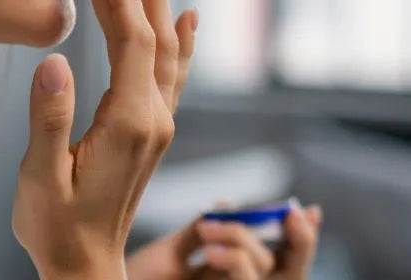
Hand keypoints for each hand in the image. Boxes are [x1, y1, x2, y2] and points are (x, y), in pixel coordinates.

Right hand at [12, 0, 198, 279]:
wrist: (86, 264)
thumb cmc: (56, 225)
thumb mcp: (40, 177)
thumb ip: (48, 120)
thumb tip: (54, 62)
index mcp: (128, 124)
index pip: (130, 42)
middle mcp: (153, 120)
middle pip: (152, 39)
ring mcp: (157, 125)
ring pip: (165, 52)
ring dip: (154, 5)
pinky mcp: (152, 131)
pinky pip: (173, 74)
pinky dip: (180, 41)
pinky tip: (185, 18)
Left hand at [125, 202, 323, 279]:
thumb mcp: (170, 254)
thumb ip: (202, 234)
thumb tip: (230, 204)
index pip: (280, 263)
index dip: (300, 240)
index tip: (306, 209)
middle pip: (288, 275)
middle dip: (295, 243)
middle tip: (288, 213)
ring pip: (263, 277)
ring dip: (245, 246)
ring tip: (210, 232)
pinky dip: (234, 265)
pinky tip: (211, 249)